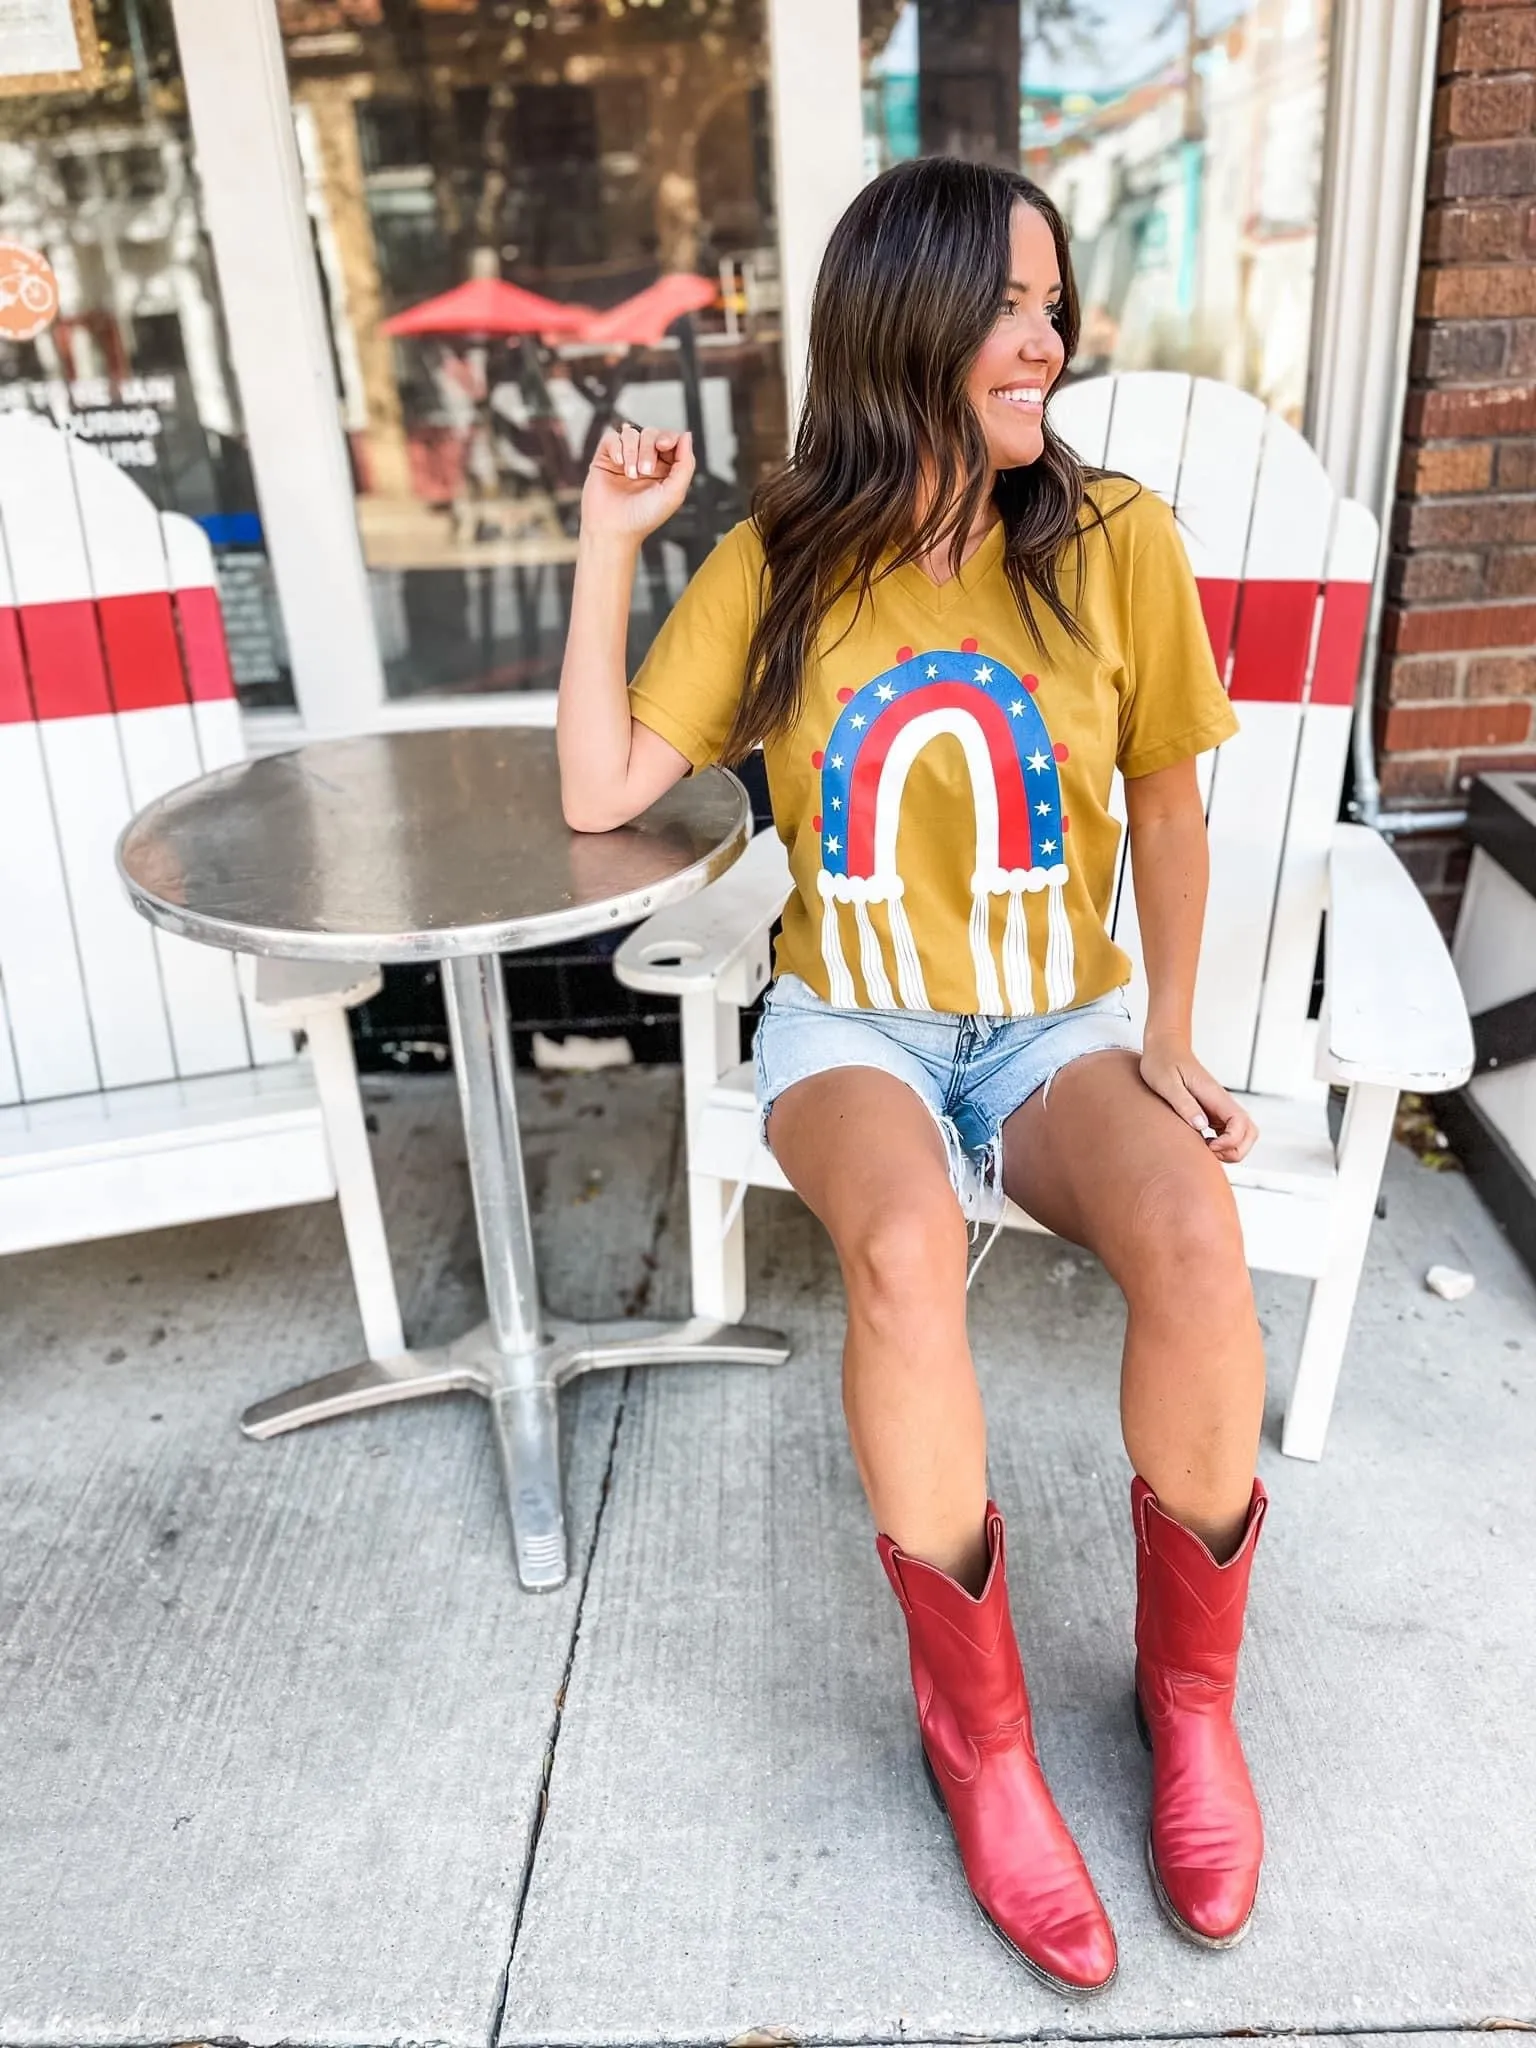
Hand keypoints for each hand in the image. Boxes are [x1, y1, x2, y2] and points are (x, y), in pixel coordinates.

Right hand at [581, 423, 693, 540]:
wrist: (613, 529)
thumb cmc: (643, 518)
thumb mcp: (674, 493)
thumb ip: (685, 464)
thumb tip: (686, 435)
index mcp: (664, 469)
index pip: (670, 440)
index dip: (669, 437)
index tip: (664, 446)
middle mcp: (645, 461)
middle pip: (651, 434)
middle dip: (649, 449)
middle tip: (645, 471)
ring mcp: (625, 458)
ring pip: (631, 433)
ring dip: (633, 451)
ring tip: (630, 475)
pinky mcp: (605, 458)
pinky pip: (612, 437)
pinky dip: (617, 447)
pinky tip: (618, 464)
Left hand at [1139, 1032, 1257, 1163]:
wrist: (1165, 1046)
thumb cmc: (1163, 1061)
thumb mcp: (1167, 1082)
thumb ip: (1184, 1103)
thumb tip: (1201, 1126)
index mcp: (1214, 1095)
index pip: (1241, 1123)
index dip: (1230, 1141)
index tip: (1209, 1145)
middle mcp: (1222, 1102)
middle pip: (1250, 1132)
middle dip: (1236, 1150)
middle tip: (1209, 1152)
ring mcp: (1219, 1108)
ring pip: (1242, 1134)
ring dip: (1231, 1149)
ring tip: (1206, 1151)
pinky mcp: (1212, 1111)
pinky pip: (1228, 1132)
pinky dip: (1222, 1144)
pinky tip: (1202, 1144)